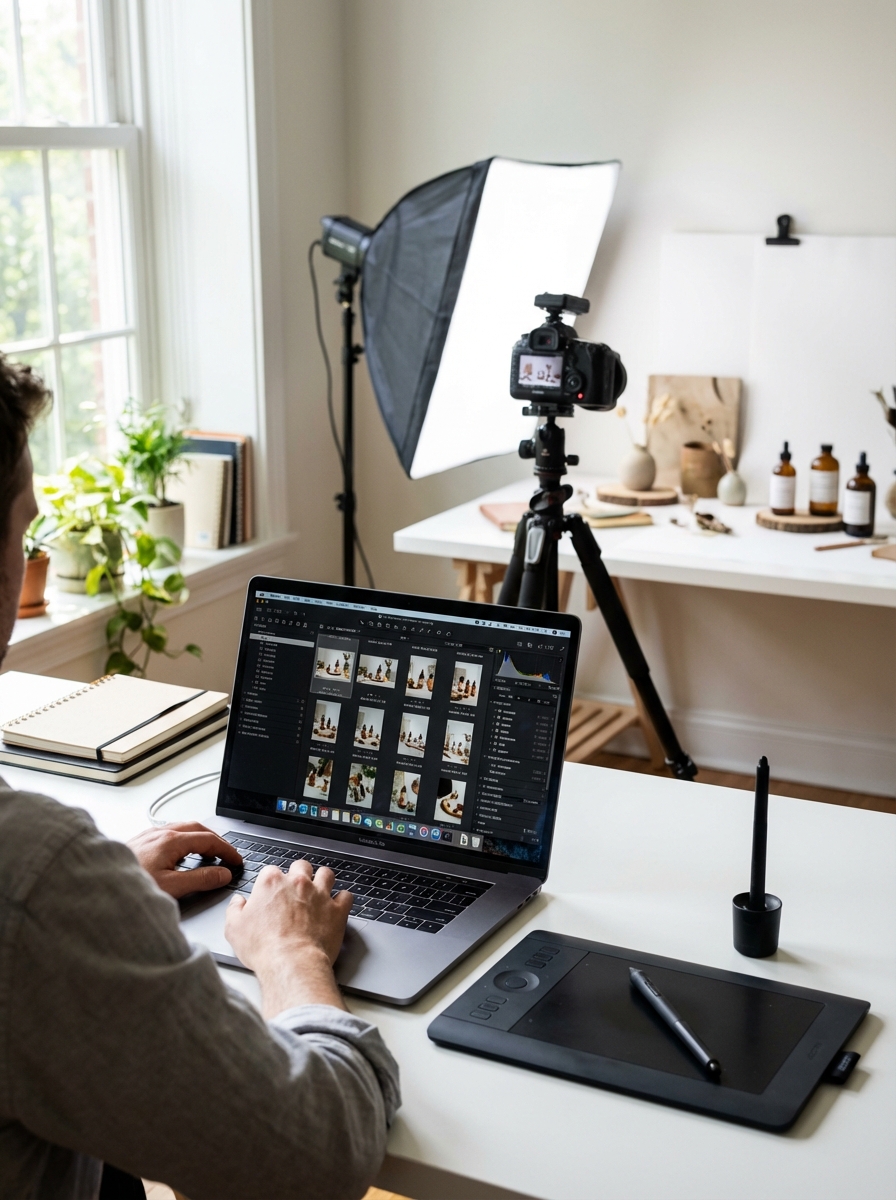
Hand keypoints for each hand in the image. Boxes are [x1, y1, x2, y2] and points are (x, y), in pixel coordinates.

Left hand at [127, 822, 242, 898]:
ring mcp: (148, 835)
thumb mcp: (171, 887)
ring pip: (182, 828)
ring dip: (200, 837)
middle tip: (227, 854)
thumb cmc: (128, 886)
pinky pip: (169, 833)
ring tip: (209, 852)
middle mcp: (160, 833)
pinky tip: (181, 852)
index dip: (227, 850)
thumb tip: (223, 874)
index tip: (237, 861)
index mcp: (171, 841)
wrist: (95, 886)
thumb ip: (201, 880)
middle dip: (216, 840)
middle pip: (197, 828)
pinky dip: (184, 839)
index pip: (209, 839)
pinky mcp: (139, 841)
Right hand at [225, 860, 351, 1014]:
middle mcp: (298, 883)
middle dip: (299, 874)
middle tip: (296, 889)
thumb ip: (235, 909)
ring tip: (319, 891)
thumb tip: (238, 902)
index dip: (270, 883)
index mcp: (271, 883)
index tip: (271, 894)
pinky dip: (343, 900)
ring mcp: (320, 894)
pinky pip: (346, 896)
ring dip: (323, 880)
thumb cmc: (264, 948)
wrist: (291, 963)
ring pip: (326, 874)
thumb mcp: (234, 929)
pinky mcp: (337, 910)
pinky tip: (338, 906)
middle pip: (301, 866)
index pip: (271, 871)